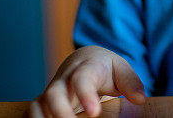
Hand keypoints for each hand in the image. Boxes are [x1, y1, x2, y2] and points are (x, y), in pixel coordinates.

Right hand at [28, 46, 145, 117]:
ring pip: (39, 104)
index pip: (82, 78)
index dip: (85, 94)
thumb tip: (140, 99)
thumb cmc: (105, 68)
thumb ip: (131, 83)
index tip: (94, 112)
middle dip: (59, 111)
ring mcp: (52, 91)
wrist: (84, 60)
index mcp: (86, 68)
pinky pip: (31, 112)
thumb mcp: (121, 70)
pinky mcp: (44, 103)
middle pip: (54, 92)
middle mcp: (65, 80)